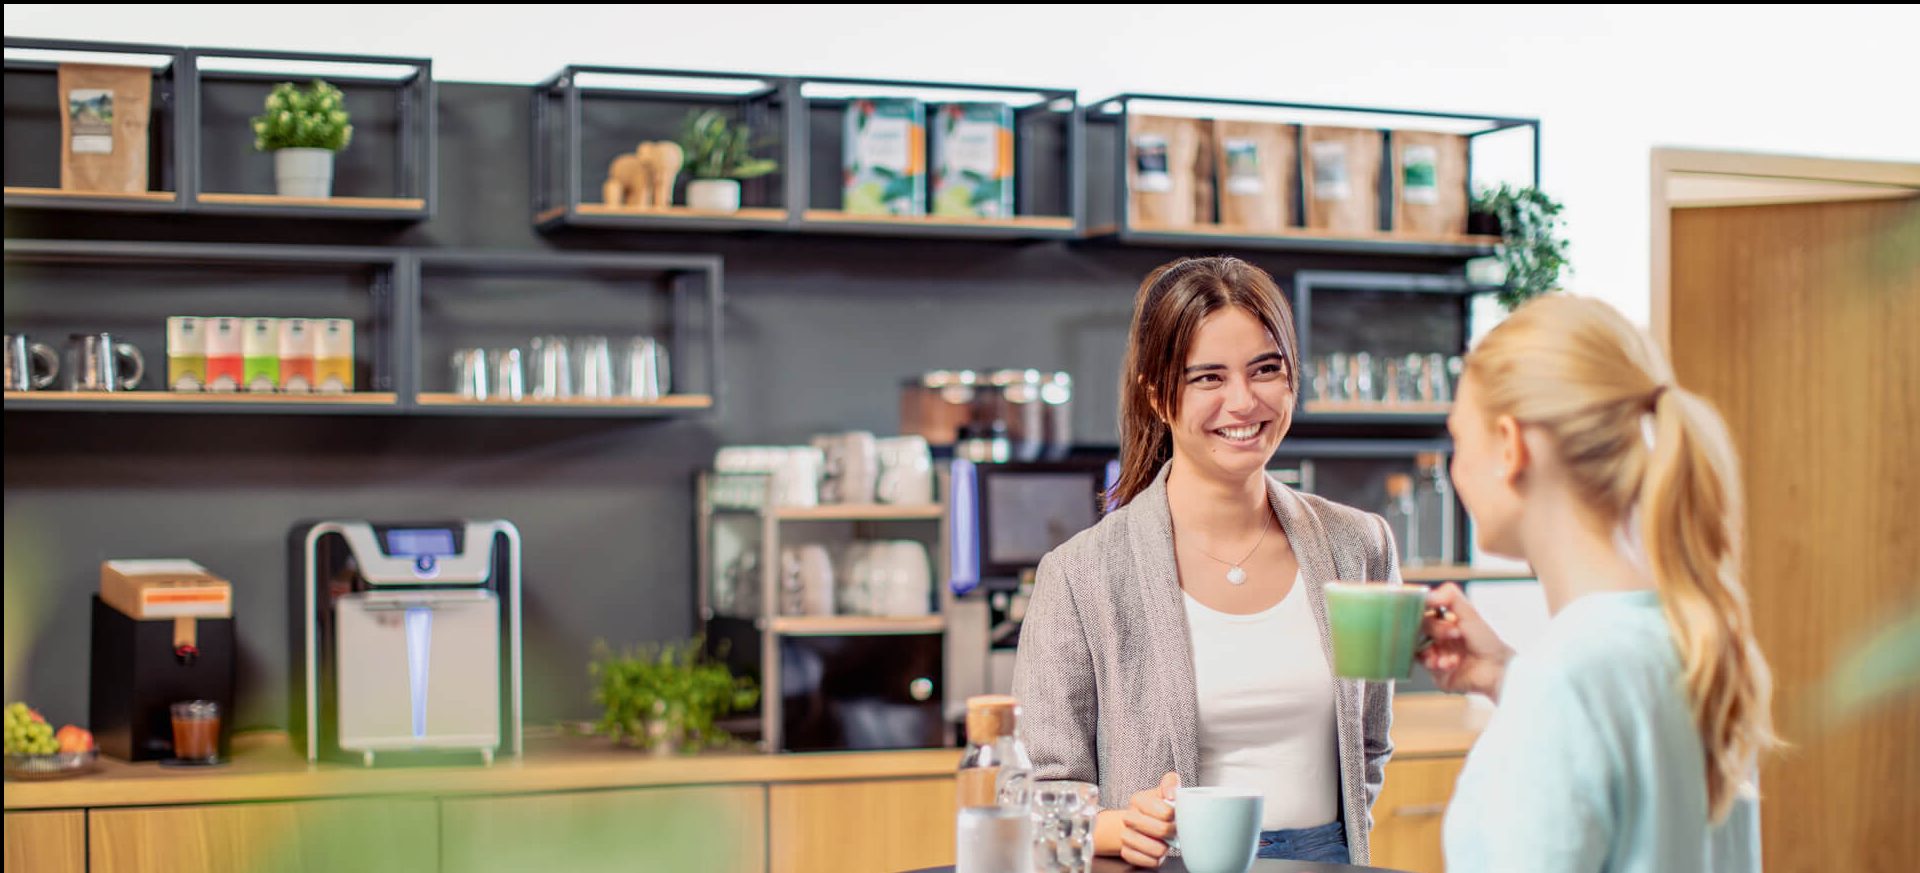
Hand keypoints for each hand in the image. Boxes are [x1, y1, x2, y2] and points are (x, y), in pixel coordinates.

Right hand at [1095, 771, 1178, 866]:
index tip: (1176, 815)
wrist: (1140, 823)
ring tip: (1165, 842)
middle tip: (1174, 830)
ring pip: (1152, 848)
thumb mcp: (1164, 790)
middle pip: (1158, 829)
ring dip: (1163, 847)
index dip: (1174, 816)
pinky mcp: (1127, 852)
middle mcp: (1129, 817)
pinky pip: (1145, 860)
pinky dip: (1154, 859)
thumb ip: (1170, 783)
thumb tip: (1171, 793)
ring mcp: (1126, 836)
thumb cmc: (1157, 807)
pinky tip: (1157, 851)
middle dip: (1170, 831)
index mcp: (1138, 800)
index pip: (1164, 811)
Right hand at [1417, 583, 1515, 700]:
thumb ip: (1451, 597)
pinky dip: (1436, 663)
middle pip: (1421, 628)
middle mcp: (1439, 638)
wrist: (1496, 669)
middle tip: (1453, 634)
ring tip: (1451, 653)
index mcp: (1446, 622)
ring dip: (1434, 649)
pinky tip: (1451, 664)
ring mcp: (1437, 654)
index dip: (1424, 611)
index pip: (1424, 611)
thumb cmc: (1488, 642)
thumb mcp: (1470, 613)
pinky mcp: (1436, 672)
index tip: (1426, 609)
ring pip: (1419, 647)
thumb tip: (1428, 593)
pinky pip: (1425, 665)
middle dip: (1436, 630)